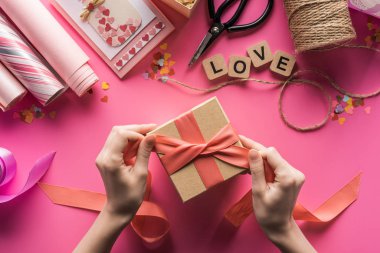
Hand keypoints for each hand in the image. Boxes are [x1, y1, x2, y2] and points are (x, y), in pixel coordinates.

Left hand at [74, 124, 156, 252]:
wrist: (119, 209)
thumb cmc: (130, 196)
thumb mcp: (141, 173)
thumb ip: (144, 152)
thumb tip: (152, 136)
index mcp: (110, 160)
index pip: (122, 134)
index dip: (138, 132)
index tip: (151, 137)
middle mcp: (103, 156)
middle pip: (118, 131)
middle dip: (136, 129)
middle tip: (152, 131)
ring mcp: (103, 157)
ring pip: (117, 135)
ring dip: (133, 134)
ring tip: (149, 138)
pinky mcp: (106, 159)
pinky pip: (118, 143)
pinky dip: (130, 141)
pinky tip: (141, 145)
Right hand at [240, 135, 315, 252]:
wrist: (279, 226)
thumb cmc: (267, 213)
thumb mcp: (258, 191)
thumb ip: (256, 170)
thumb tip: (253, 151)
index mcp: (288, 177)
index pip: (270, 153)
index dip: (255, 148)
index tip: (240, 142)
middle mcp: (295, 173)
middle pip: (272, 154)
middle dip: (256, 152)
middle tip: (239, 145)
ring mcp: (296, 174)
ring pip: (274, 158)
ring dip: (260, 159)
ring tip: (245, 160)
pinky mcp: (293, 176)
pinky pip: (277, 165)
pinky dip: (266, 165)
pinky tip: (255, 168)